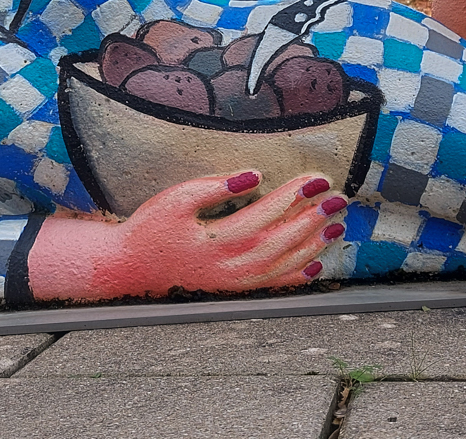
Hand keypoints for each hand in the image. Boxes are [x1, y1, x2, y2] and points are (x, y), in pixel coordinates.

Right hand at [28, 171, 348, 302]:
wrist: (127, 269)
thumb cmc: (149, 229)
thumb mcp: (175, 199)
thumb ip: (214, 188)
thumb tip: (253, 175)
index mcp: (215, 241)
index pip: (264, 214)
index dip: (293, 196)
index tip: (317, 179)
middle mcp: (228, 267)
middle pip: (280, 241)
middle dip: (312, 218)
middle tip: (338, 198)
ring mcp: (232, 283)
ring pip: (281, 266)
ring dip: (311, 245)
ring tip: (336, 226)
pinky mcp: (231, 290)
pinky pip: (270, 286)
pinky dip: (295, 276)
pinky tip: (316, 264)